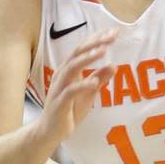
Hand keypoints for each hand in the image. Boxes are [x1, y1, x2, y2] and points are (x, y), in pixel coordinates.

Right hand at [35, 29, 116, 145]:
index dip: (97, 39)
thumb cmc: (69, 111)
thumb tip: (113, 65)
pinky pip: (70, 91)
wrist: (50, 132)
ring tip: (102, 51)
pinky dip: (82, 85)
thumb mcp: (89, 94)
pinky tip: (94, 82)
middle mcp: (62, 75)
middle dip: (94, 43)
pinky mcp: (59, 103)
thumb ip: (99, 79)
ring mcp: (59, 88)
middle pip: (77, 53)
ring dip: (87, 58)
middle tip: (111, 37)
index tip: (114, 32)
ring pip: (71, 67)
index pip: (83, 49)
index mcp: (69, 70)